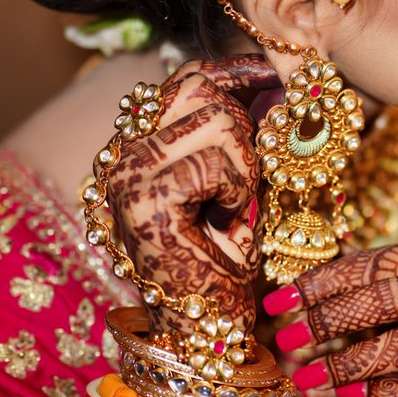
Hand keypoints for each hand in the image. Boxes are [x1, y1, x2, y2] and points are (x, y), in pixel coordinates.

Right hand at [104, 55, 278, 334]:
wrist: (206, 327)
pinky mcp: (143, 200)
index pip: (183, 79)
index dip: (231, 69)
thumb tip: (275, 85)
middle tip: (246, 179)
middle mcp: (123, 154)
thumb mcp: (236, 184)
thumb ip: (242, 136)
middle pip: (198, 88)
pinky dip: (236, 189)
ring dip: (243, 163)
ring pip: (213, 118)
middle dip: (242, 126)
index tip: (270, 73)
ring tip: (232, 205)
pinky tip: (227, 218)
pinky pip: (214, 162)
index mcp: (139, 146)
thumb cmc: (222, 259)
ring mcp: (127, 175)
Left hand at [265, 242, 397, 396]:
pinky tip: (348, 394)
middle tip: (288, 338)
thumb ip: (364, 287)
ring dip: (348, 362)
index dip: (324, 280)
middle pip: (394, 298)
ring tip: (307, 376)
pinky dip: (382, 393)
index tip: (279, 300)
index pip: (378, 262)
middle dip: (332, 318)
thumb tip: (294, 286)